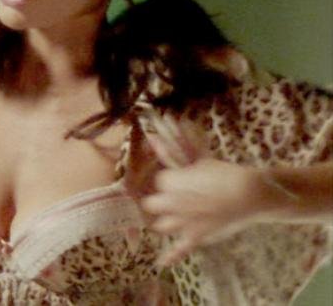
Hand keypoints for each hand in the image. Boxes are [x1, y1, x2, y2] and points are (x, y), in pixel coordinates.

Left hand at [141, 158, 271, 265]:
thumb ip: (183, 158)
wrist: (249, 194)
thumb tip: (167, 137)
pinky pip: (180, 250)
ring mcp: (183, 222)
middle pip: (152, 204)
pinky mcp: (197, 237)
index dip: (171, 180)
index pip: (160, 182)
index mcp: (171, 183)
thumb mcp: (203, 161)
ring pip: (161, 225)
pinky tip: (161, 263)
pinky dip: (170, 257)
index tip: (182, 179)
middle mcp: (172, 204)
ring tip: (172, 217)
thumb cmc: (227, 173)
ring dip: (165, 220)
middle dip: (160, 200)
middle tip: (172, 197)